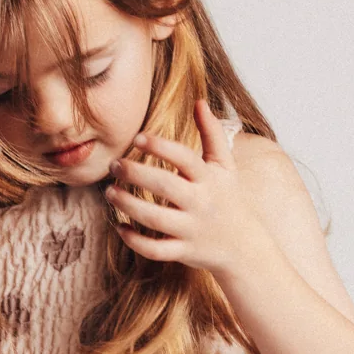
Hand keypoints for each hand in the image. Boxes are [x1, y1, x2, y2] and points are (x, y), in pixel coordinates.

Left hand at [104, 99, 257, 274]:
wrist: (243, 245)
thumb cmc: (228, 197)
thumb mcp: (225, 165)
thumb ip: (212, 133)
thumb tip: (199, 101)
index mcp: (209, 179)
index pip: (185, 158)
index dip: (161, 147)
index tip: (138, 137)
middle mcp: (200, 203)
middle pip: (165, 187)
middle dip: (136, 174)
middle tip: (114, 165)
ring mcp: (191, 230)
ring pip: (155, 219)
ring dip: (129, 206)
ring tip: (110, 192)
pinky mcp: (183, 252)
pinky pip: (155, 250)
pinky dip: (135, 241)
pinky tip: (119, 227)